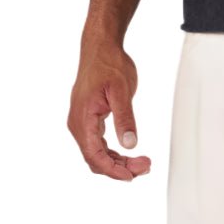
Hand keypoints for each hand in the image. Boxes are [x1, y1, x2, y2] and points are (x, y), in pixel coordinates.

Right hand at [67, 40, 151, 180]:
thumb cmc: (109, 64)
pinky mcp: (88, 119)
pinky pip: (98, 143)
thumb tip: (130, 143)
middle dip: (119, 167)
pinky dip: (113, 152)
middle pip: (95, 158)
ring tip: (142, 163)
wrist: (100, 47)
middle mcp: (78, 124)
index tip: (131, 176)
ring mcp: (81, 122)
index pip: (94, 155)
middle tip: (145, 167)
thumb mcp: (121, 89)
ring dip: (117, 161)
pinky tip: (129, 154)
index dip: (112, 170)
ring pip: (97, 153)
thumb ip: (125, 117)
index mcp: (83, 119)